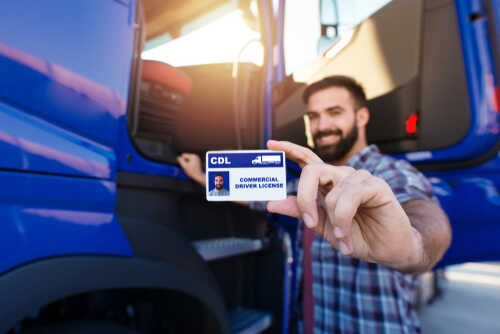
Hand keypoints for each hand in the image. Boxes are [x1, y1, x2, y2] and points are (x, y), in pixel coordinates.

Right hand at [177, 153, 204, 185]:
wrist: (198, 176)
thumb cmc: (192, 172)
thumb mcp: (184, 166)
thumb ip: (180, 161)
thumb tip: (178, 157)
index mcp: (193, 156)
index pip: (183, 155)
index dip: (182, 161)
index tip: (184, 165)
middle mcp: (195, 156)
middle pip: (186, 157)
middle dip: (184, 162)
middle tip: (186, 167)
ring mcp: (196, 159)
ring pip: (188, 160)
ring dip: (186, 163)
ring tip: (188, 168)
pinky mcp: (197, 162)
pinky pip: (190, 161)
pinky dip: (189, 164)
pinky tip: (190, 168)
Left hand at [266, 141, 422, 270]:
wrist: (387, 250)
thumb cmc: (357, 237)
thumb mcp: (322, 226)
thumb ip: (299, 212)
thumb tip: (271, 203)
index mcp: (328, 183)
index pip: (307, 160)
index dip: (290, 149)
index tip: (271, 143)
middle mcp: (342, 176)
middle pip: (313, 171)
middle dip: (305, 197)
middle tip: (310, 223)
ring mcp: (360, 178)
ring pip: (332, 192)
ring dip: (334, 221)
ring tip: (343, 239)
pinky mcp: (376, 185)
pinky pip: (348, 197)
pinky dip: (343, 220)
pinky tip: (347, 236)